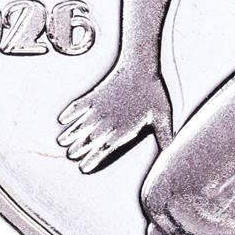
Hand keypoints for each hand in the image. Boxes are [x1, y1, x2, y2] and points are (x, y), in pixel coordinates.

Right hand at [57, 66, 172, 172]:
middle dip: (77, 149)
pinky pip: (78, 106)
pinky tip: (62, 119)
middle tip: (70, 155)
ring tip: (62, 142)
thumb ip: (165, 136)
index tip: (83, 168)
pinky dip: (69, 113)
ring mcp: (99, 107)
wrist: (141, 66)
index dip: (92, 160)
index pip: (103, 150)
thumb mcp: (163, 116)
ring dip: (70, 134)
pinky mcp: (95, 94)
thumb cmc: (154, 92)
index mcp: (123, 129)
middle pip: (88, 140)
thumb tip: (172, 151)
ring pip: (80, 125)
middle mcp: (108, 121)